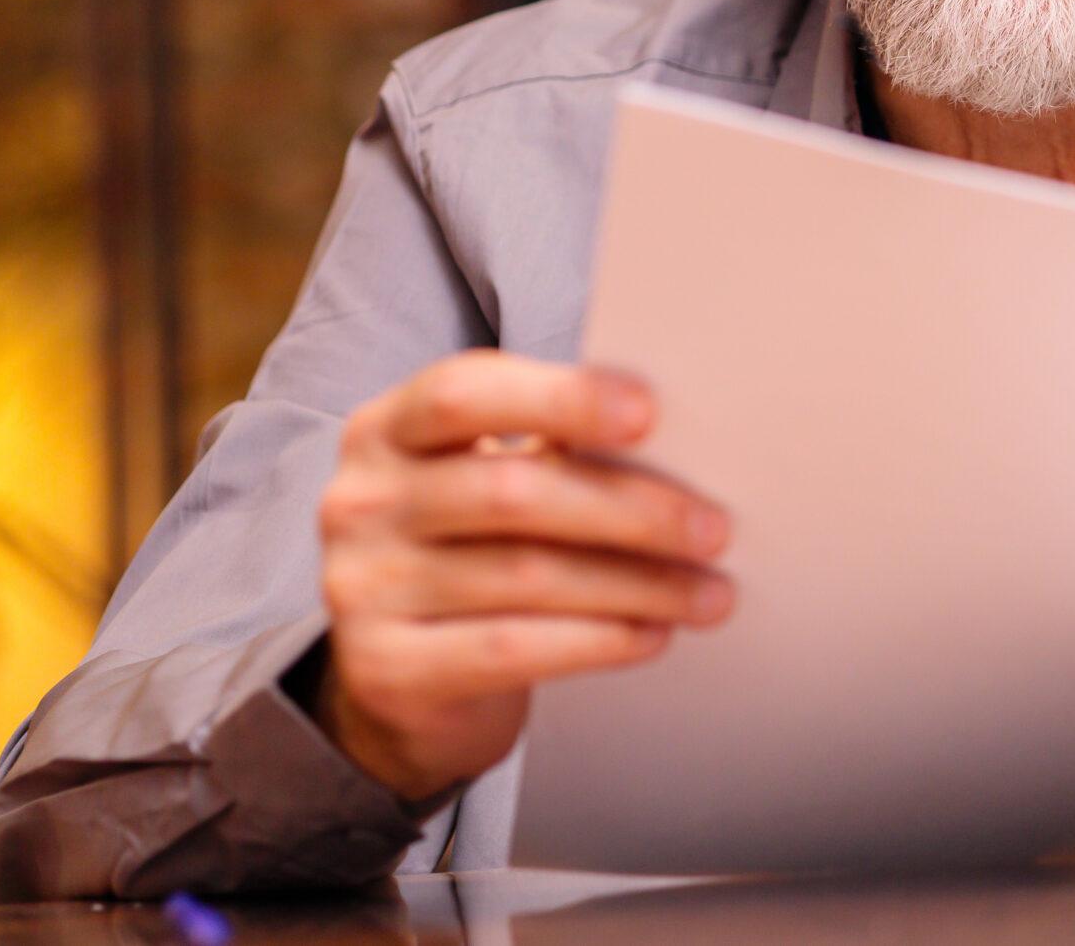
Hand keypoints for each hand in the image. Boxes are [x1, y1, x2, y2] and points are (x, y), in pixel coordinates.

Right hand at [312, 350, 733, 800]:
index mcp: (386, 429)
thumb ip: (547, 452)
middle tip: (714, 528)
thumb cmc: (471, 553)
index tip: (649, 412)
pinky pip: (512, 648)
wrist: (399, 682)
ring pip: (525, 575)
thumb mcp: (484, 483)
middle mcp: (360, 501)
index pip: (462, 392)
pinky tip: (653, 633)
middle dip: (629, 508)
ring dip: (637, 583)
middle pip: (510, 490)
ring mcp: (363, 588)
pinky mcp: (386, 671)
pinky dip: (598, 640)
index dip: (559, 396)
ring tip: (710, 591)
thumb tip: (681, 446)